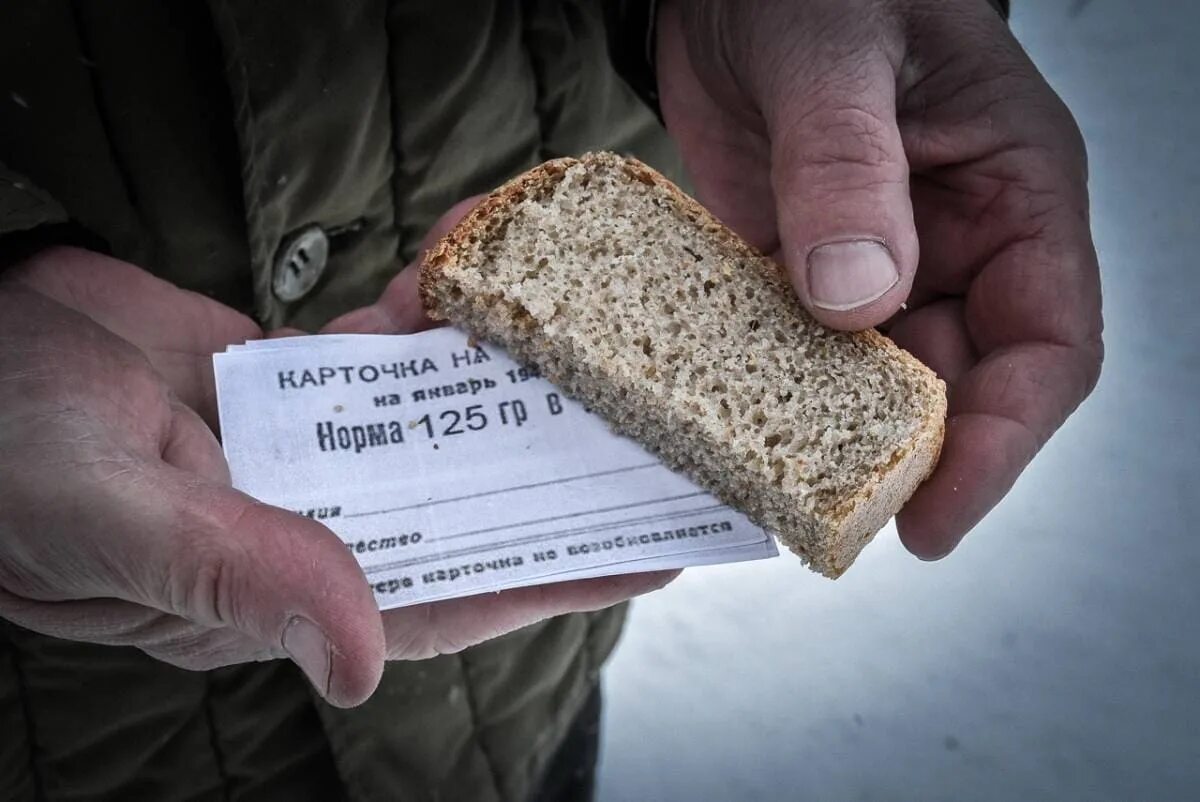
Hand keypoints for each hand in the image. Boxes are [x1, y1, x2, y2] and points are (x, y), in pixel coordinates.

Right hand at [3, 245, 672, 700]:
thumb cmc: (0, 442)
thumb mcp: (109, 509)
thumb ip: (235, 572)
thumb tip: (356, 660)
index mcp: (263, 590)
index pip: (438, 601)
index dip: (542, 584)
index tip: (637, 559)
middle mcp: (295, 524)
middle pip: (452, 511)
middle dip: (542, 479)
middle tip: (641, 444)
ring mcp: (292, 449)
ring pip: (422, 428)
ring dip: (485, 386)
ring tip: (560, 349)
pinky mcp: (279, 382)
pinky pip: (374, 360)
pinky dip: (416, 328)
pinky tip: (451, 296)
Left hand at [657, 0, 1103, 556]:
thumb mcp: (835, 54)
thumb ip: (848, 167)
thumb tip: (858, 298)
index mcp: (1013, 192)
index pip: (1047, 343)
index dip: (1003, 440)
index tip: (936, 515)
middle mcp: (955, 242)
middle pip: (958, 383)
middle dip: (904, 456)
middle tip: (833, 515)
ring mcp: (876, 261)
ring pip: (873, 380)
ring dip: (827, 432)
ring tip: (770, 481)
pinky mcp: (799, 270)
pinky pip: (796, 350)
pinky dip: (767, 389)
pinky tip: (724, 421)